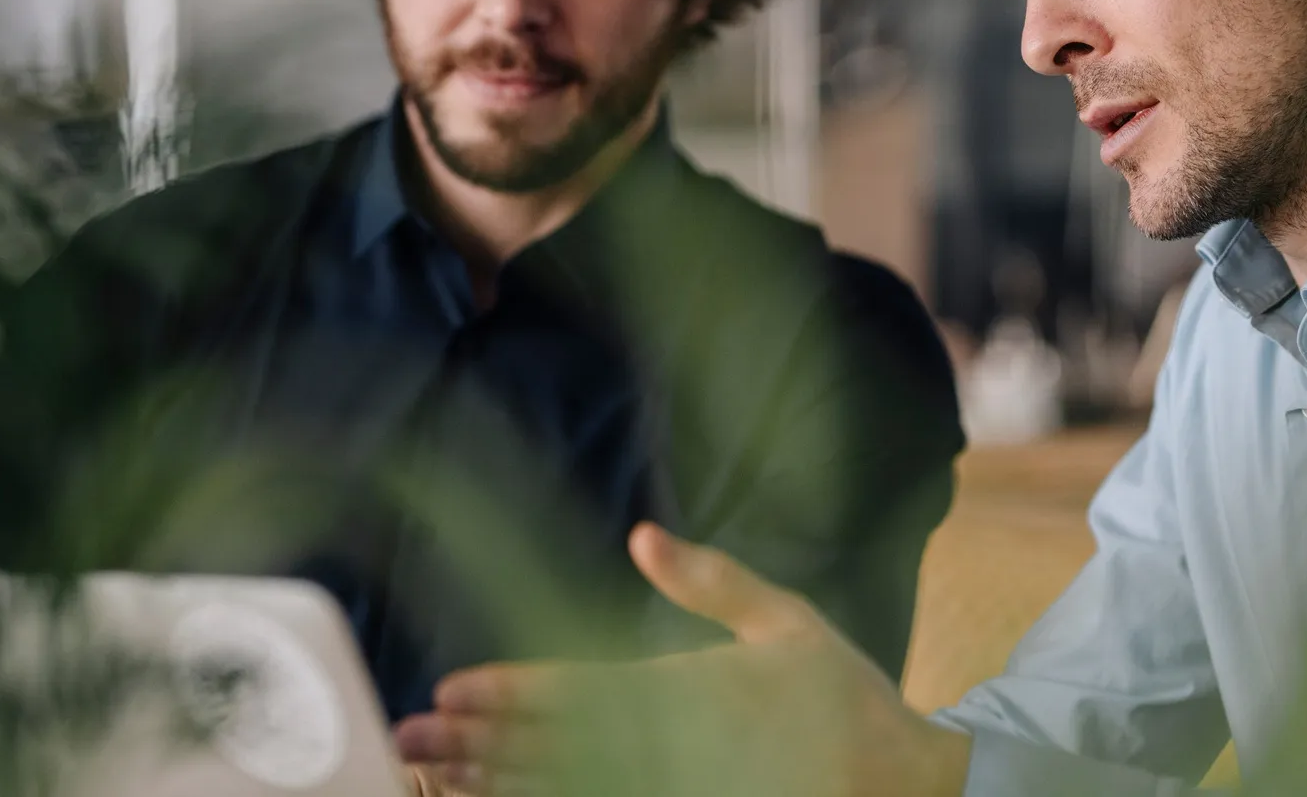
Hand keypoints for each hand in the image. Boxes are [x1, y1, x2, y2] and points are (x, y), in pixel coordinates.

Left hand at [395, 522, 973, 796]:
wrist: (900, 781)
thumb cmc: (842, 696)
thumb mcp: (787, 620)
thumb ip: (713, 580)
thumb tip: (641, 535)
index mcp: (697, 685)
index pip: (584, 687)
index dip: (513, 690)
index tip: (451, 690)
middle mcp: (680, 745)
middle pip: (559, 745)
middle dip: (478, 742)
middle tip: (406, 741)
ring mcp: (683, 788)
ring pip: (572, 790)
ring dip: (497, 784)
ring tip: (432, 778)